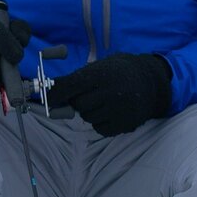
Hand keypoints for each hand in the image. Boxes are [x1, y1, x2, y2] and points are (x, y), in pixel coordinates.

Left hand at [51, 53, 172, 136]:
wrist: (151, 82)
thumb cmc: (118, 72)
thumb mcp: (99, 67)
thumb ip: (76, 80)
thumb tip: (48, 95)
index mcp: (103, 74)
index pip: (71, 86)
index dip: (55, 94)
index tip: (45, 99)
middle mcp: (111, 92)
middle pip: (78, 104)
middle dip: (79, 101)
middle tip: (90, 94)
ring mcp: (119, 110)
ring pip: (88, 117)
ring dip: (90, 111)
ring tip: (104, 101)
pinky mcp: (124, 124)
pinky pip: (99, 128)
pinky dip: (100, 122)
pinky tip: (111, 111)